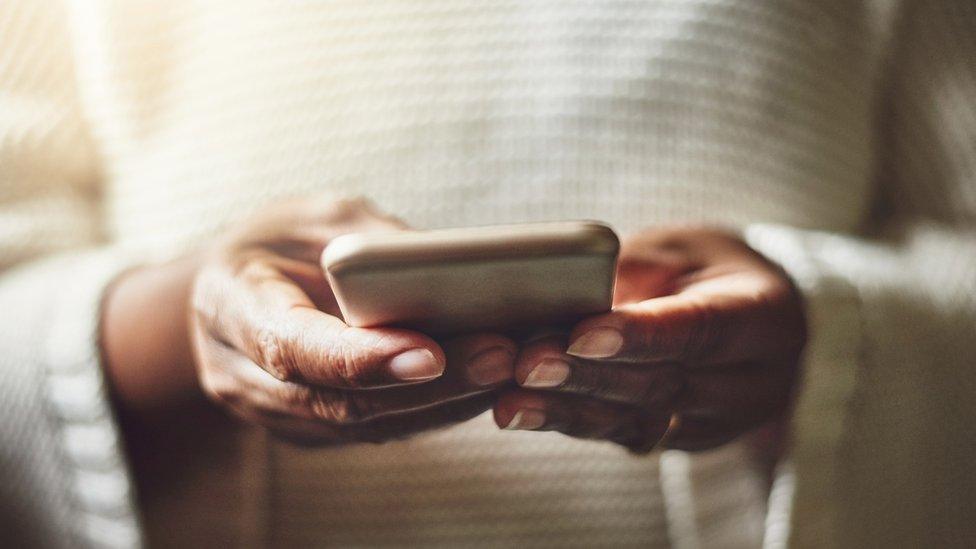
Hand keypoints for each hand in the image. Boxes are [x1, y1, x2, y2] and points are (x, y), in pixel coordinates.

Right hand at [189, 197, 516, 445]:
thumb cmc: (280, 241)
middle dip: (430, 384)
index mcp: (230, 304)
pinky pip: (381, 429)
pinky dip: (439, 409)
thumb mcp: (318, 217)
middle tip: (502, 355)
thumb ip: (373, 246)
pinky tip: (491, 383)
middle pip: (342, 401)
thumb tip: (455, 273)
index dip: (360, 357)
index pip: (292, 347)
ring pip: (369, 426)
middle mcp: (243, 375)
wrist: (234, 291)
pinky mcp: (313, 431)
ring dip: (448, 402)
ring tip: (515, 367)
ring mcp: (276, 415)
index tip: (429, 353)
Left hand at [493, 227, 805, 452]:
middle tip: (526, 364)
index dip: (640, 335)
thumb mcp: (684, 246)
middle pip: (662, 383)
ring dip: (566, 412)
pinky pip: (620, 434)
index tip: (579, 334)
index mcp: (767, 318)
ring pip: (636, 422)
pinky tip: (517, 411)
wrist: (746, 315)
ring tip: (509, 402)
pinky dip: (566, 421)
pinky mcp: (678, 441)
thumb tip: (570, 295)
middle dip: (587, 376)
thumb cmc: (705, 266)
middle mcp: (752, 382)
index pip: (701, 329)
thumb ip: (637, 269)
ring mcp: (717, 422)